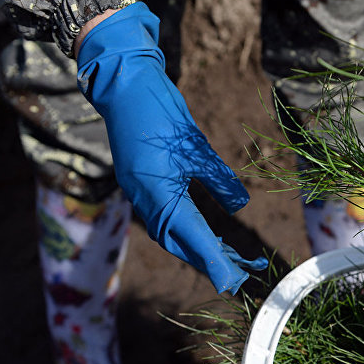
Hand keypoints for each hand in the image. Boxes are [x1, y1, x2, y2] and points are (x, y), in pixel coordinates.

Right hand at [76, 3, 266, 293]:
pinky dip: (182, 232)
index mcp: (158, 190)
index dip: (214, 260)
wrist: (124, 83)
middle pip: (178, 242)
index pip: (191, 235)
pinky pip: (160, 218)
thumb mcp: (196, 145)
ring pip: (167, 233)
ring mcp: (137, 192)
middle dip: (208, 260)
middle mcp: (144, 198)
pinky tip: (200, 235)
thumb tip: (239, 205)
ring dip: (195, 249)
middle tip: (240, 274)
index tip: (235, 280)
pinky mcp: (137, 184)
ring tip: (227, 258)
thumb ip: (217, 178)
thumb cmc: (161, 110)